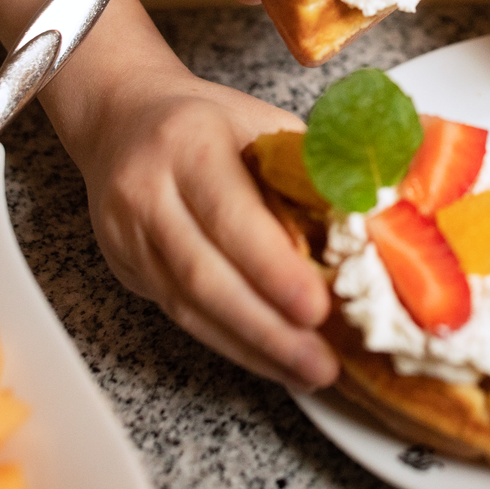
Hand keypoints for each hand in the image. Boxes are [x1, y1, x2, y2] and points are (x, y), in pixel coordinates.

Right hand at [74, 67, 337, 389]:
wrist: (120, 117)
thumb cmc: (206, 120)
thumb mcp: (262, 123)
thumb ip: (307, 170)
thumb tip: (369, 223)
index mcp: (190, 146)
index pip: (230, 216)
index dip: (273, 269)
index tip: (317, 308)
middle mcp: (148, 193)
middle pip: (205, 276)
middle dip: (267, 328)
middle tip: (320, 363)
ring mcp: (130, 237)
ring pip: (188, 307)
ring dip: (252, 348)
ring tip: (306, 371)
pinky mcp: (126, 269)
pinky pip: (179, 315)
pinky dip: (229, 342)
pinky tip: (269, 358)